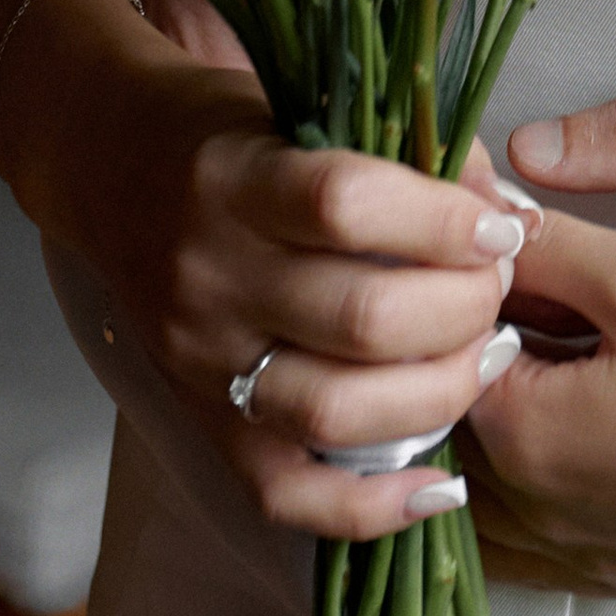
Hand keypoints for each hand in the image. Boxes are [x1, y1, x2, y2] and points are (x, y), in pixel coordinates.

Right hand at [7, 0, 527, 547]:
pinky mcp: (202, 424)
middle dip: (464, 310)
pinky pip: (285, 493)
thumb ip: (400, 152)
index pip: (349, 206)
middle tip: (500, 289)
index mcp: (236, 180)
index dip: (445, 221)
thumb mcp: (304, 108)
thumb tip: (506, 213)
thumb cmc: (232, 129)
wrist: (110, 164)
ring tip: (482, 358)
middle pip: (362, 319)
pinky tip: (439, 486)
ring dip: (438, 394)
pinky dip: (370, 507)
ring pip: (335, 411)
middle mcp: (212, 276)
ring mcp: (202, 360)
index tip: (502, 226)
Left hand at [463, 208, 615, 600]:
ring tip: (537, 371)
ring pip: (494, 504)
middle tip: (509, 301)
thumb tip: (484, 219)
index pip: (444, 358)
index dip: (462, 294)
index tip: (485, 250)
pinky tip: (580, 446)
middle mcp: (538, 517)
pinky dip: (538, 499)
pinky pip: (549, 549)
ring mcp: (588, 559)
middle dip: (469, 367)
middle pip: (458, 436)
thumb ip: (552, 244)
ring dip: (496, 441)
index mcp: (523, 438)